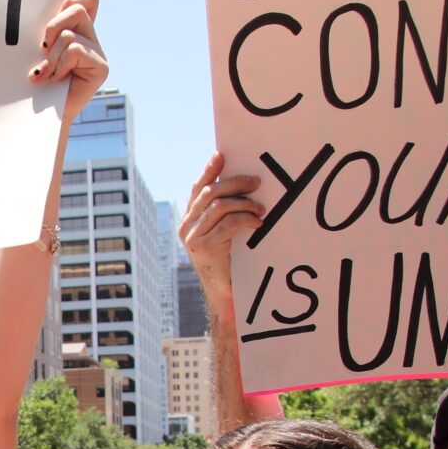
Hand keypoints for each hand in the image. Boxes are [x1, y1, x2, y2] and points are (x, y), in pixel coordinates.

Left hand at [36, 0, 107, 122]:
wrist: (39, 117)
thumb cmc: (32, 82)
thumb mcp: (36, 50)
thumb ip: (45, 30)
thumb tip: (38, 12)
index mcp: (77, 30)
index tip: (53, 18)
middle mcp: (90, 38)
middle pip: (76, 8)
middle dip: (52, 26)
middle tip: (42, 48)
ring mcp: (98, 52)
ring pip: (70, 34)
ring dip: (51, 55)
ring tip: (46, 73)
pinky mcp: (101, 67)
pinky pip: (75, 50)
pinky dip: (60, 65)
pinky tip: (57, 79)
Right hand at [180, 153, 265, 302]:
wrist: (223, 292)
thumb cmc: (229, 261)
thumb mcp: (223, 233)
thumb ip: (224, 213)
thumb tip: (243, 185)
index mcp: (190, 219)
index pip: (197, 188)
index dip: (209, 171)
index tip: (221, 156)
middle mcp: (187, 226)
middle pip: (209, 193)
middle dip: (235, 183)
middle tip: (257, 182)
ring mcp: (192, 236)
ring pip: (218, 206)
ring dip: (244, 203)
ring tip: (261, 208)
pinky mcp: (203, 247)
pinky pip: (227, 224)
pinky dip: (245, 219)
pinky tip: (257, 222)